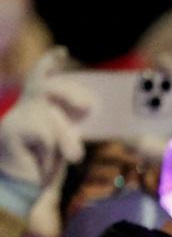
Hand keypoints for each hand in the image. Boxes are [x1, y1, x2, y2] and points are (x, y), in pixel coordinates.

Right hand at [0, 47, 88, 190]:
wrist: (24, 184)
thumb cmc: (48, 159)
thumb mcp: (66, 137)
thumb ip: (75, 121)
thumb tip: (95, 109)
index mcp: (38, 103)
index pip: (40, 75)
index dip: (49, 62)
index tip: (63, 51)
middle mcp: (25, 105)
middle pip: (46, 87)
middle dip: (69, 92)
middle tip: (89, 106)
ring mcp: (16, 116)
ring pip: (49, 115)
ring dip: (66, 137)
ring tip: (75, 157)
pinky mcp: (11, 131)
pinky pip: (44, 135)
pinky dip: (52, 150)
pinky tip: (45, 160)